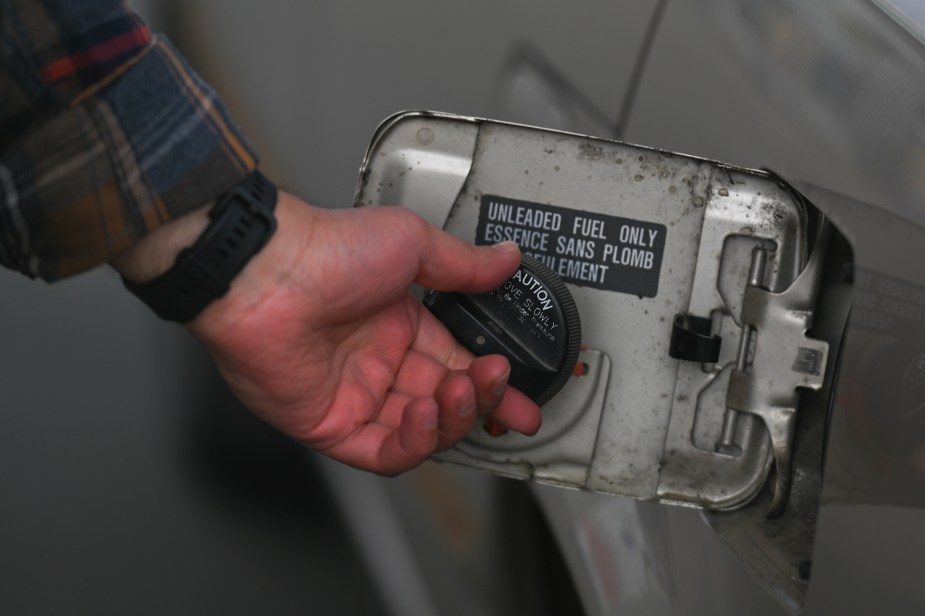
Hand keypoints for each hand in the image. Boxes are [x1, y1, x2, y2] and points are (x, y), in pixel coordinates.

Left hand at [176, 192, 540, 473]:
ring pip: (421, 431)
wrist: (266, 272)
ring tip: (461, 393)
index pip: (458, 363)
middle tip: (505, 397)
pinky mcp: (330, 424)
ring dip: (452, 419)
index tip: (524, 395)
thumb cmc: (327, 249)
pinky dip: (414, 442)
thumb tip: (505, 260)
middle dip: (482, 404)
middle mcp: (378, 362)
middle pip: (446, 401)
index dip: (493, 382)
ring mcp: (355, 395)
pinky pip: (383, 451)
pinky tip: (428, 415)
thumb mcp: (412, 245)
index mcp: (399, 324)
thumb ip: (464, 265)